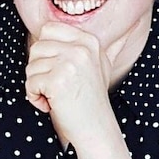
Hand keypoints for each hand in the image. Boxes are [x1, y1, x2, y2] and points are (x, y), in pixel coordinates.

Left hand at [25, 22, 116, 148]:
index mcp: (89, 41)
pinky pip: (30, 83)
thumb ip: (100, 46)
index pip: (48, 29)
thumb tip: (127, 29)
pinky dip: (34, 98)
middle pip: (37, 47)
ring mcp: (70, 63)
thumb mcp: (101, 66)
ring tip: (56, 96)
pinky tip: (51, 105)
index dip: (44, 50)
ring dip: (37, 86)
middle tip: (56, 86)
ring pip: (31, 66)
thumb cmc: (92, 99)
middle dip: (38, 70)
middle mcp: (81, 48)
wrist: (96, 129)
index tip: (56, 68)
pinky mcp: (58, 80)